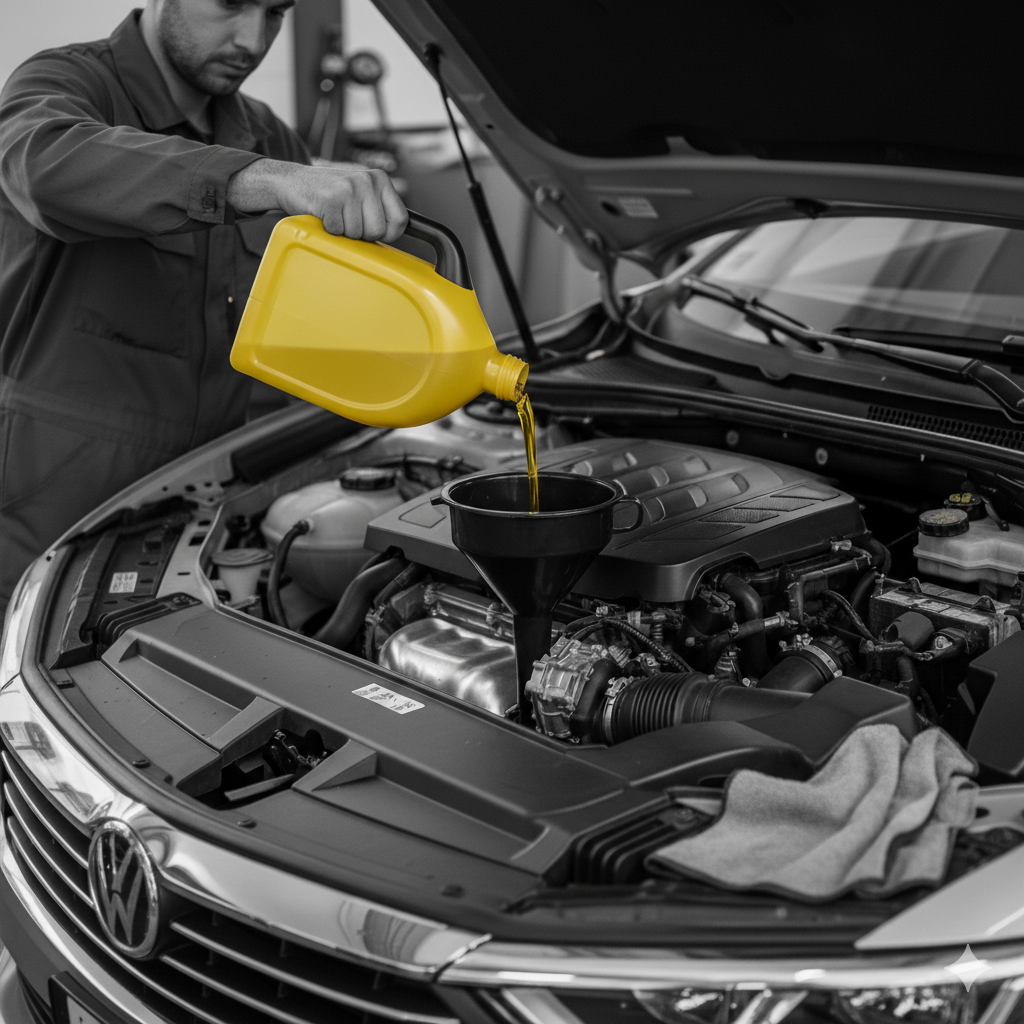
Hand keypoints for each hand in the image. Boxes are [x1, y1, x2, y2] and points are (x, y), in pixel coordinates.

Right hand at [228, 159, 407, 242]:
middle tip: (348, 220)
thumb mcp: (361, 194)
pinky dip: (330, 230)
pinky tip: (325, 215)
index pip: (401, 219)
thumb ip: (380, 209)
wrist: (293, 181)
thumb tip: (398, 233)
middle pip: (379, 231)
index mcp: (379, 179)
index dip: (390, 234)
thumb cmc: (331, 193)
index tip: (376, 232)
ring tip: (336, 215)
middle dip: (363, 234)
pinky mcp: (330, 199)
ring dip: (344, 232)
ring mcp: (348, 188)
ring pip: (358, 234)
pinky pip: (338, 231)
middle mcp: (367, 180)